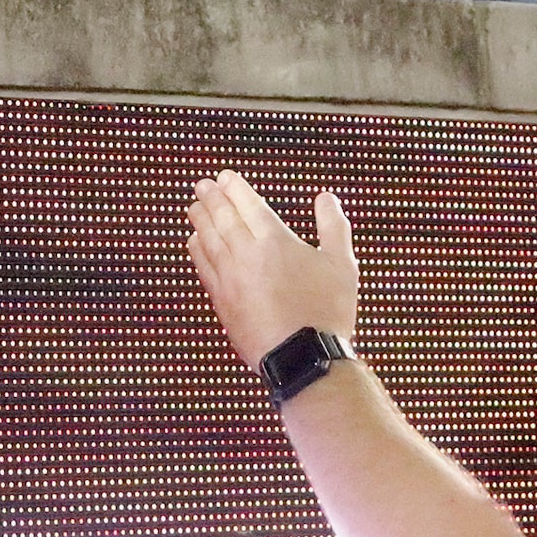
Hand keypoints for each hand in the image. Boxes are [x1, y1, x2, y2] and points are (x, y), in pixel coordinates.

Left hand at [185, 171, 359, 368]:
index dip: (235, 188)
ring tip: (194, 206)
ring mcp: (230, 278)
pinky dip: (196, 250)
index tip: (224, 177)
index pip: (248, 205)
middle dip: (212, 198)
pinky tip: (194, 242)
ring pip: (208, 240)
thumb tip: (326, 197)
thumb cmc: (328, 311)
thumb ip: (334, 226)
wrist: (302, 358)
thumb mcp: (342, 264)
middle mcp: (246, 254)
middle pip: (223, 218)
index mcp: (275, 241)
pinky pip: (203, 267)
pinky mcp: (221, 301)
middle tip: (202, 185)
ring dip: (200, 219)